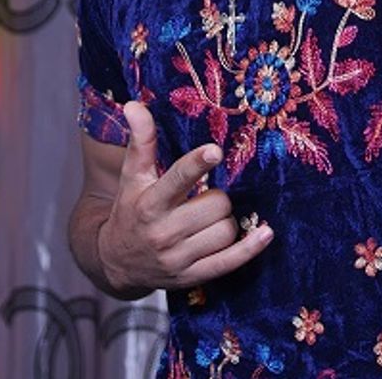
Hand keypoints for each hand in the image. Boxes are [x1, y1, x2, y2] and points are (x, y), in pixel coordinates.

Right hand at [96, 100, 272, 293]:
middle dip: (218, 197)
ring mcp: (178, 258)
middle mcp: (163, 232)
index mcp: (149, 202)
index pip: (177, 179)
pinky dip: (250, 248)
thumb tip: (134, 105)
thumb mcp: (132, 176)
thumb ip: (140, 141)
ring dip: (226, 220)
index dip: (196, 164)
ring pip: (225, 230)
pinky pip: (229, 262)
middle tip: (207, 197)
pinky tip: (265, 233)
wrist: (116, 261)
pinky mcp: (192, 277)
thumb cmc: (130, 210)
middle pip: (214, 205)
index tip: (214, 151)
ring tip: (210, 218)